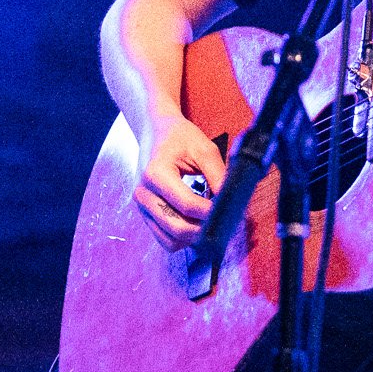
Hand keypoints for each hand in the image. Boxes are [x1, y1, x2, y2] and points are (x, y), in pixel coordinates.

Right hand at [133, 113, 227, 251]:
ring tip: (212, 224)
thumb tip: (231, 202)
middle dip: (204, 230)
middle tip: (225, 224)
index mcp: (155, 174)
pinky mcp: (146, 214)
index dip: (211, 213)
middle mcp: (143, 194)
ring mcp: (142, 206)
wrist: (155, 132)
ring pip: (170, 239)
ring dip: (194, 237)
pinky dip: (183, 238)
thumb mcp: (204, 149)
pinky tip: (197, 224)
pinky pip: (165, 238)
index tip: (230, 213)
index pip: (187, 205)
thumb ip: (218, 175)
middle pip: (177, 227)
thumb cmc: (179, 137)